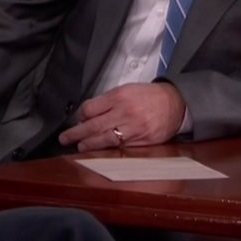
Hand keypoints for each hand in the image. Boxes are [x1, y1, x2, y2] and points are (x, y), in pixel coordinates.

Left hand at [57, 83, 185, 151]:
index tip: (78, 119)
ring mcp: (133, 128)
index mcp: (119, 97)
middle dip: (76, 134)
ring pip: (105, 140)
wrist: (175, 103)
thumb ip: (107, 101)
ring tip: (80, 147)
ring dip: (89, 145)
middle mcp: (125, 113)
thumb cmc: (148, 96)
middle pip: (94, 126)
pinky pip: (120, 147)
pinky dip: (108, 149)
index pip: (91, 108)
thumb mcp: (126, 90)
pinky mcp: (141, 141)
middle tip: (65, 138)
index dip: (81, 115)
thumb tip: (88, 114)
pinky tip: (99, 151)